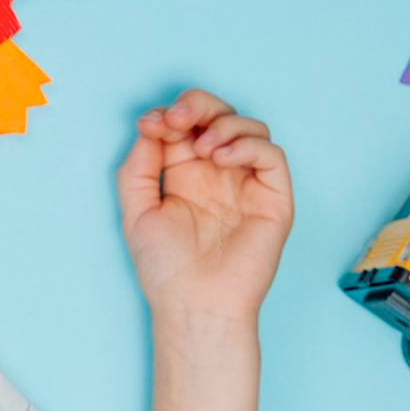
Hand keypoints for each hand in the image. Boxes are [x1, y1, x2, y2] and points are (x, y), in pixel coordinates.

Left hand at [116, 88, 293, 325]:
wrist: (194, 306)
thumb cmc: (166, 269)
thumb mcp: (136, 210)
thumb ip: (138, 166)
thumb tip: (150, 126)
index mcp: (185, 174)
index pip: (185, 124)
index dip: (169, 113)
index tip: (150, 124)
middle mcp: (218, 174)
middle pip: (219, 115)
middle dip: (197, 105)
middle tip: (177, 118)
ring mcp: (247, 184)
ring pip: (250, 127)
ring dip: (224, 123)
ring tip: (201, 147)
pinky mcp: (273, 198)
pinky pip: (271, 155)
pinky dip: (247, 145)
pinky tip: (221, 158)